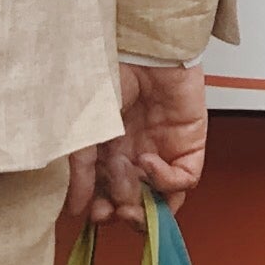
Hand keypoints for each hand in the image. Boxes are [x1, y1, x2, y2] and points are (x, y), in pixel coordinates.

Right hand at [83, 60, 208, 224]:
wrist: (141, 50)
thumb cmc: (110, 79)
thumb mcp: (85, 130)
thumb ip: (80, 171)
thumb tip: (75, 209)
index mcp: (112, 153)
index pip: (113, 197)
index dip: (105, 212)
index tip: (95, 214)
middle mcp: (138, 156)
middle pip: (138, 204)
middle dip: (124, 213)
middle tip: (112, 210)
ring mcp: (165, 151)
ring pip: (165, 199)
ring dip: (148, 208)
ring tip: (131, 201)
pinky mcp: (189, 143)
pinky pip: (185, 178)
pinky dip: (165, 180)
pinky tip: (147, 161)